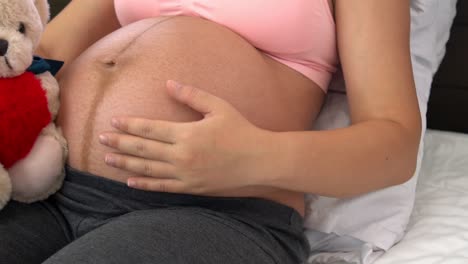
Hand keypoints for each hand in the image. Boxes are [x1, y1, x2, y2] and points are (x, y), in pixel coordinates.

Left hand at [99, 80, 273, 194]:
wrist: (260, 161)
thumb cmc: (241, 131)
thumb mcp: (219, 107)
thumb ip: (192, 95)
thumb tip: (169, 83)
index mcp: (187, 134)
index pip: (150, 129)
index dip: (129, 125)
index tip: (113, 122)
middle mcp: (182, 156)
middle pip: (143, 149)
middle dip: (120, 143)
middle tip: (100, 139)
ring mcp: (185, 174)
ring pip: (148, 169)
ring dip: (126, 163)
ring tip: (108, 158)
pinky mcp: (191, 188)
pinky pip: (162, 187)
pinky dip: (144, 184)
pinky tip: (130, 181)